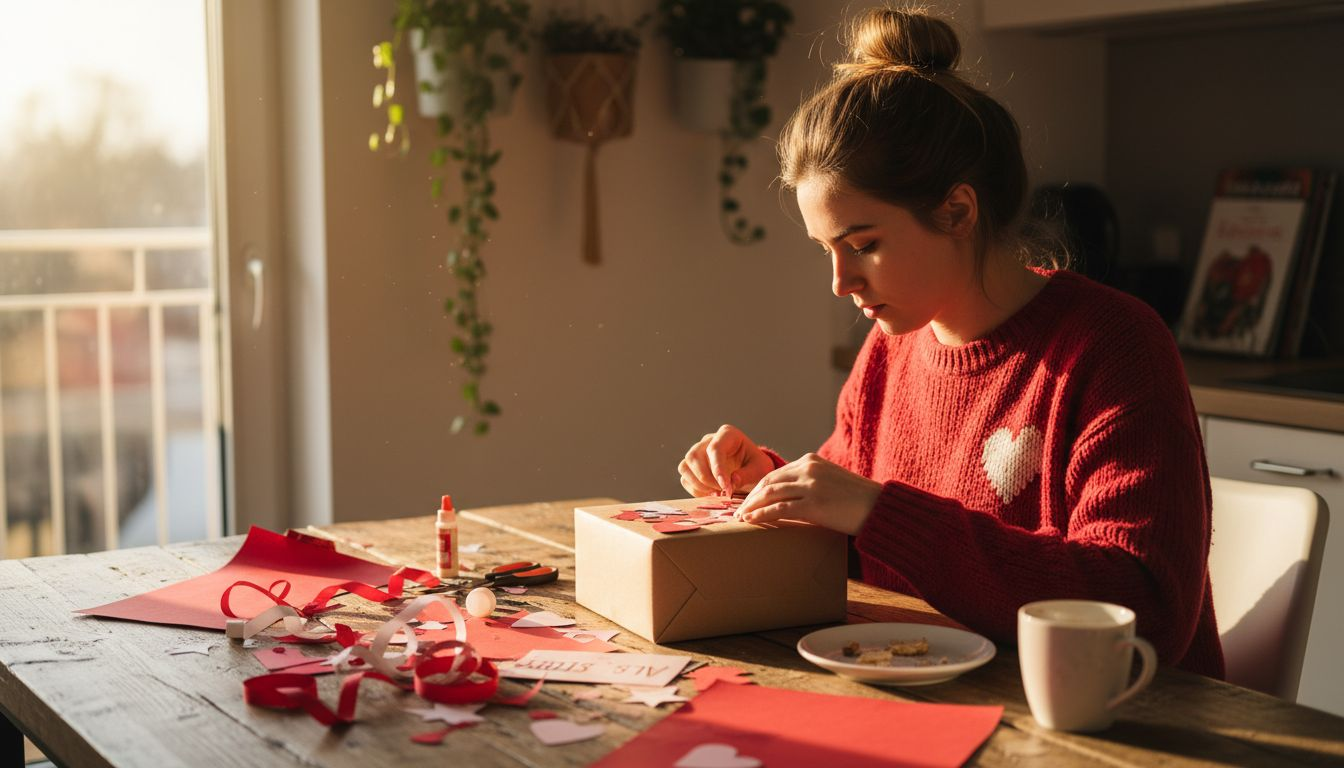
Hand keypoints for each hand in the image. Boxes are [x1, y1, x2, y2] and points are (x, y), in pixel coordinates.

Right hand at [678, 425, 774, 496]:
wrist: (752, 472)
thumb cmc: (757, 467)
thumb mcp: (760, 470)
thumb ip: (747, 475)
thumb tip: (731, 482)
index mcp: (728, 435)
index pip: (715, 449)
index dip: (717, 469)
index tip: (725, 487)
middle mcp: (709, 440)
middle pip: (694, 456)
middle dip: (706, 478)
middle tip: (722, 491)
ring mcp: (698, 452)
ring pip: (685, 466)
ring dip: (698, 484)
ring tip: (716, 494)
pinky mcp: (692, 467)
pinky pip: (685, 478)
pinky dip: (696, 490)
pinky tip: (711, 494)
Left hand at [735, 453, 880, 535]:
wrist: (880, 507)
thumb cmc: (857, 499)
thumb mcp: (831, 481)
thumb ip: (811, 482)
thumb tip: (791, 497)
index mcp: (811, 461)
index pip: (776, 474)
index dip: (758, 488)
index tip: (748, 499)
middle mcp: (808, 469)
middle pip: (768, 482)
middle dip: (751, 497)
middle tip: (739, 510)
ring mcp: (810, 485)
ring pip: (771, 494)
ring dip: (752, 506)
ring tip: (741, 517)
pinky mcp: (814, 504)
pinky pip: (780, 509)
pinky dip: (762, 515)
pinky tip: (752, 521)